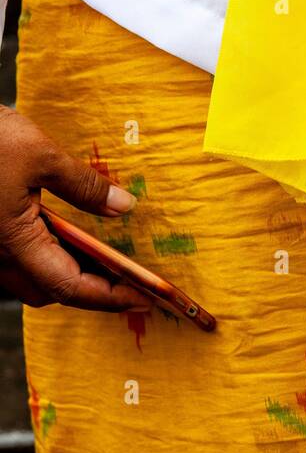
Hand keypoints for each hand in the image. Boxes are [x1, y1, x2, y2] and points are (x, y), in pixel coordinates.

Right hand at [0, 103, 149, 311]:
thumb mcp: (42, 155)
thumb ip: (83, 186)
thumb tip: (124, 206)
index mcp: (13, 243)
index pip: (70, 287)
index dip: (111, 296)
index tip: (145, 297)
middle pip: (52, 291)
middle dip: (94, 291)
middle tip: (132, 279)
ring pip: (32, 279)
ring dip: (71, 275)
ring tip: (108, 259)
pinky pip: (21, 260)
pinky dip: (51, 257)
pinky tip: (71, 236)